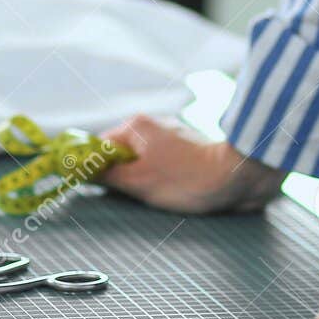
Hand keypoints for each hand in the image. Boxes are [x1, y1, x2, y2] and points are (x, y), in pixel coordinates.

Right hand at [94, 114, 284, 214]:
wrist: (237, 176)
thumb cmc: (186, 179)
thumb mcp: (138, 183)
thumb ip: (106, 175)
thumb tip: (81, 170)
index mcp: (137, 126)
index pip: (100, 146)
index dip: (95, 168)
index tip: (96, 188)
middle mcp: (153, 124)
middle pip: (122, 153)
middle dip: (123, 176)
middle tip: (132, 194)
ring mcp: (172, 134)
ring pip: (143, 160)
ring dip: (144, 179)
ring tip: (157, 194)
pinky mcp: (189, 148)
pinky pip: (163, 163)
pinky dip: (162, 177)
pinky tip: (173, 189)